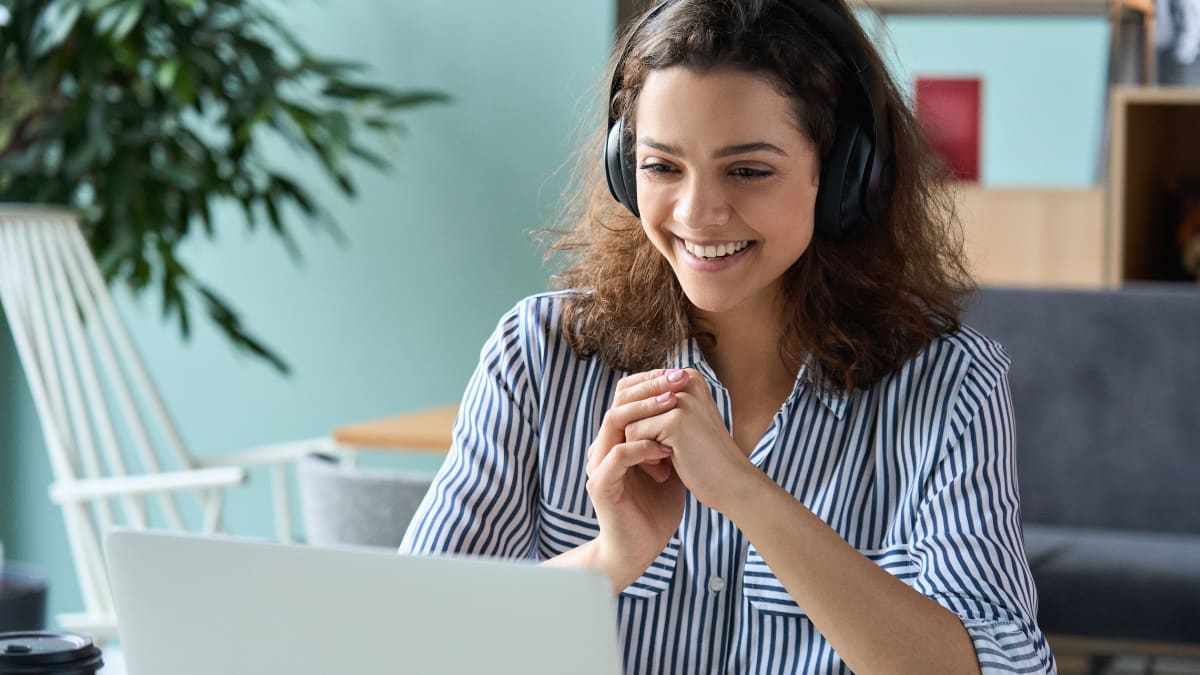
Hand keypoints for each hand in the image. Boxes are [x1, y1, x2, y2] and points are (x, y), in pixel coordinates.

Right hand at [584, 369, 689, 590]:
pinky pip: (618, 456)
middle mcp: (604, 446)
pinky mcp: (601, 485)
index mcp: (617, 438)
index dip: (652, 381)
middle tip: (678, 381)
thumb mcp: (670, 463)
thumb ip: (672, 435)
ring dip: (645, 411)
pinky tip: (666, 451)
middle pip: (618, 401)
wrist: (640, 547)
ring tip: (672, 406)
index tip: (681, 375)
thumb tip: (695, 404)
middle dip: (650, 387)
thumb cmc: (656, 507)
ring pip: (614, 421)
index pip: (626, 396)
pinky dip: (643, 448)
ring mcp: (599, 464)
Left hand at [624, 369, 757, 513]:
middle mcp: (685, 380)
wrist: (731, 484)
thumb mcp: (682, 421)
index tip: (663, 442)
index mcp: (688, 376)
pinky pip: (633, 435)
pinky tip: (665, 468)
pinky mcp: (675, 420)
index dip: (641, 422)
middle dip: (638, 434)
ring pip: (629, 420)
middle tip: (658, 456)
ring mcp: (681, 399)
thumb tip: (620, 391)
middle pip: (631, 405)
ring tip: (663, 462)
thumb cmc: (704, 456)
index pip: (639, 392)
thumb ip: (657, 403)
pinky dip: (643, 457)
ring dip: (639, 447)